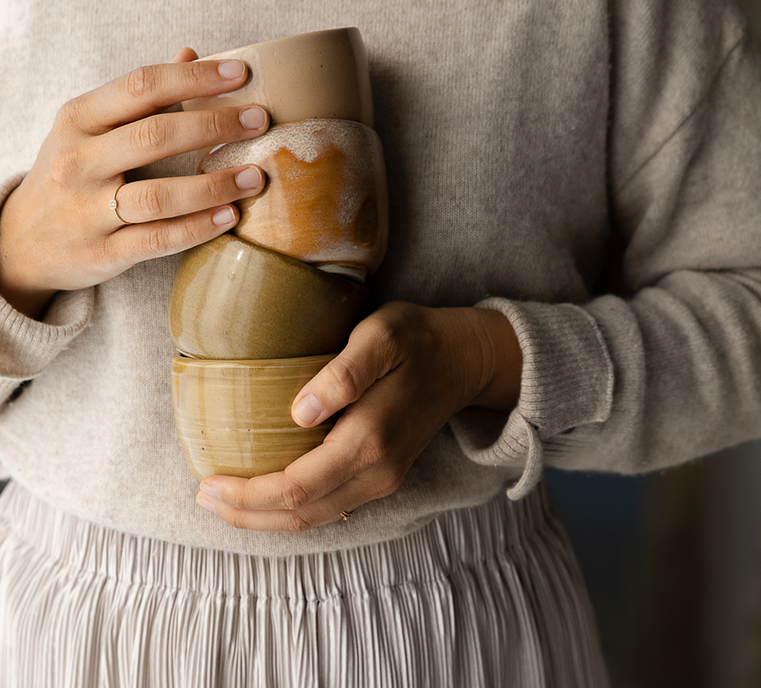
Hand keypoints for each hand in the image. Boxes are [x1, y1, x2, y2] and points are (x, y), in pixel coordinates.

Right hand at [0, 48, 268, 318]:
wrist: (20, 243)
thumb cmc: (70, 176)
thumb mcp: (89, 129)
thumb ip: (140, 96)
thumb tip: (191, 53)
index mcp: (79, 119)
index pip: (141, 87)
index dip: (194, 78)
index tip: (241, 73)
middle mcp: (80, 161)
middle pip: (155, 136)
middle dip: (214, 125)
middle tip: (260, 121)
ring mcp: (88, 211)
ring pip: (160, 195)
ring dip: (214, 185)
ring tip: (254, 177)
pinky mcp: (103, 253)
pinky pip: (159, 240)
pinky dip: (198, 228)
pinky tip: (230, 217)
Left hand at [196, 301, 521, 531]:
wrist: (464, 359)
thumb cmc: (417, 339)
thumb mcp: (382, 336)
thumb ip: (345, 373)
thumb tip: (301, 411)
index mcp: (370, 440)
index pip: (296, 488)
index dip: (247, 494)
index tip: (207, 481)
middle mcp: (377, 472)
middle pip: (300, 514)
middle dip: (246, 512)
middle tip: (203, 495)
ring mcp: (383, 479)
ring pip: (315, 518)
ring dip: (265, 516)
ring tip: (225, 500)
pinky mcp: (385, 475)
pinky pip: (330, 506)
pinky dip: (292, 509)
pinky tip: (269, 493)